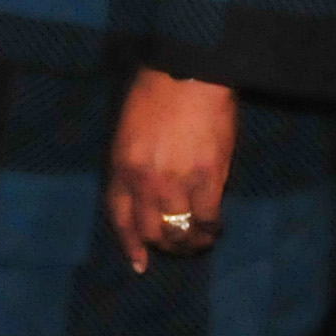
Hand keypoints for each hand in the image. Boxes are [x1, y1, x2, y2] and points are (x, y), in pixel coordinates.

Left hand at [106, 68, 235, 273]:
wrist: (188, 73)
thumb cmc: (156, 92)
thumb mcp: (128, 130)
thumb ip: (133, 162)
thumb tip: (145, 191)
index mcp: (121, 166)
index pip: (119, 217)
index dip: (130, 244)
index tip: (140, 263)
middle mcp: (144, 181)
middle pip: (150, 231)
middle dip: (164, 246)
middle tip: (178, 246)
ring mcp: (176, 182)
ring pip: (179, 231)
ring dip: (190, 243)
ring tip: (200, 240)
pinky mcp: (208, 179)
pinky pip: (207, 219)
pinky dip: (212, 229)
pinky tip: (216, 227)